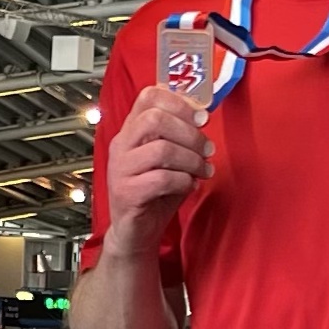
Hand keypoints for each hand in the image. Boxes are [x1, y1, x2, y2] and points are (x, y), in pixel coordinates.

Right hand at [105, 86, 214, 258]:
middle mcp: (121, 146)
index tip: (201, 116)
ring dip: (192, 160)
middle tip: (208, 147)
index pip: (148, 97)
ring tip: (203, 170)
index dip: (179, 101)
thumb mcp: (169, 158)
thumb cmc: (154, 192)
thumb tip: (204, 114)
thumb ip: (180, 135)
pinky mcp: (127, 193)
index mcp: (131, 131)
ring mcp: (121, 169)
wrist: (136, 231)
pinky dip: (184, 181)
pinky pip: (162, 179)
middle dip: (190, 133)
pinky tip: (190, 186)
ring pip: (161, 149)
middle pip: (155, 119)